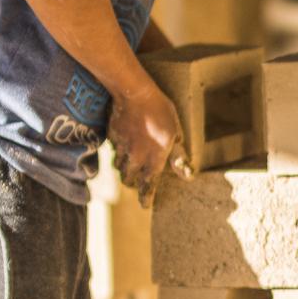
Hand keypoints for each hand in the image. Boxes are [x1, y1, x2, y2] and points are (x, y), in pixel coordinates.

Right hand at [108, 84, 189, 204]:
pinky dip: (118, 152)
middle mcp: (136, 158)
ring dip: (125, 169)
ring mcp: (121, 149)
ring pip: (120, 168)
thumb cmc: (160, 111)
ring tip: (132, 163)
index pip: (148, 186)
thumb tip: (186, 176)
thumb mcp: (175, 133)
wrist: (134, 93)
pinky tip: (124, 144)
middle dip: (134, 183)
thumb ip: (178, 157)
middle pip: (129, 180)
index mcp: (154, 159)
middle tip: (139, 179)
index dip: (146, 198)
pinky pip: (113, 151)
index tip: (145, 205)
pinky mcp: (112, 139)